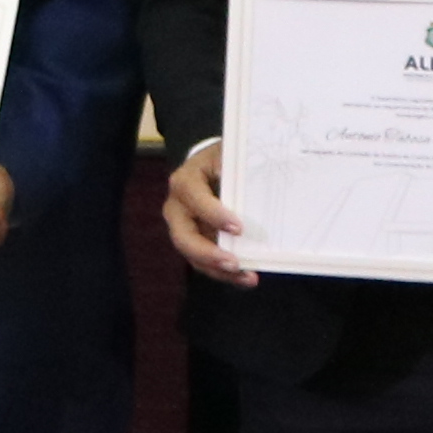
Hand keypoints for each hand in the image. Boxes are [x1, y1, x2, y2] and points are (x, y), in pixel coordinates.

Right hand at [163, 137, 256, 287]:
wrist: (212, 166)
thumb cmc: (221, 160)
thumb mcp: (228, 156)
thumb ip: (236, 168)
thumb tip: (255, 184)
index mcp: (185, 182)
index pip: (193, 198)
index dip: (213, 214)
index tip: (238, 228)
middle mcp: (177, 208)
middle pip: (183, 237)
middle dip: (208, 253)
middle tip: (234, 263)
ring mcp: (184, 228)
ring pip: (193, 256)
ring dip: (219, 270)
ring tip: (247, 276)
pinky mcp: (196, 242)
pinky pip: (205, 263)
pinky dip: (225, 273)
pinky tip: (246, 277)